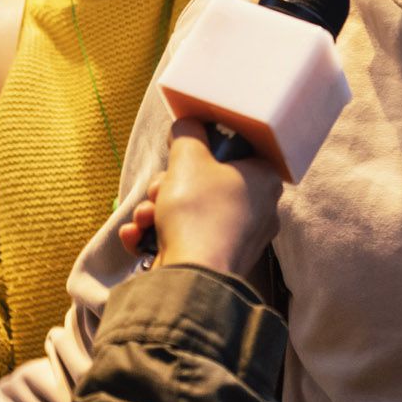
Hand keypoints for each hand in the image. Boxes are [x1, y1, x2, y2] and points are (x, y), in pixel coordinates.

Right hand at [118, 119, 280, 277]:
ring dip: (156, 211)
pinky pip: (186, 239)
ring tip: (143, 219)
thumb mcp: (188, 157)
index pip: (234, 151)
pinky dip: (157, 236)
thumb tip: (188, 123)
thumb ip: (188, 133)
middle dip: (168, 187)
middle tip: (157, 192)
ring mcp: (240, 239)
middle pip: (205, 184)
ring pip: (191, 212)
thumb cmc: (197, 212)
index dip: (200, 152)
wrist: (191, 278)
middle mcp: (260, 209)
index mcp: (265, 179)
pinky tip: (137, 237)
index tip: (180, 157)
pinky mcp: (217, 262)